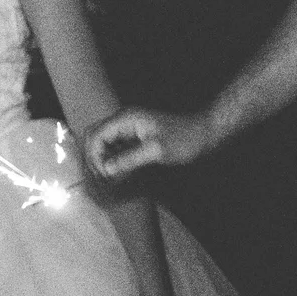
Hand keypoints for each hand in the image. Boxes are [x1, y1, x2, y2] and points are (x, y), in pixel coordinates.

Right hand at [83, 107, 213, 181]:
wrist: (203, 134)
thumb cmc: (183, 140)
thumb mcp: (155, 151)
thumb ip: (128, 159)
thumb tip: (105, 169)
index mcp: (125, 119)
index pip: (96, 135)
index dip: (94, 156)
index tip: (104, 174)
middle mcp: (123, 119)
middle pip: (94, 135)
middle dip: (93, 156)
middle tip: (102, 176)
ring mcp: (128, 126)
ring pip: (102, 141)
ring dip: (101, 158)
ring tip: (109, 176)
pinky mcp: (134, 135)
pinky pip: (114, 145)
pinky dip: (111, 158)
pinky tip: (119, 171)